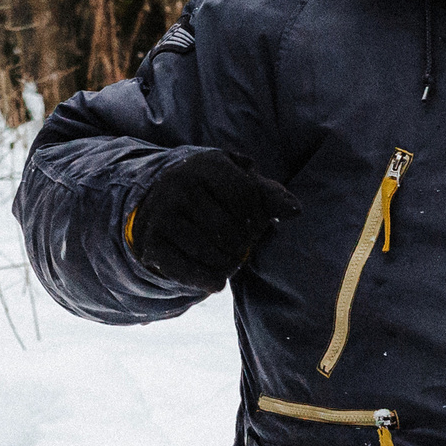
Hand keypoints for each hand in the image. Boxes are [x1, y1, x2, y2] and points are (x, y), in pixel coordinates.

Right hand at [128, 150, 299, 290]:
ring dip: (228, 264)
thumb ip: (269, 195)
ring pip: (209, 252)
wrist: (159, 203)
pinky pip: (185, 271)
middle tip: (242, 248)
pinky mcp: (150, 243)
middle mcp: (178, 184)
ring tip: (231, 261)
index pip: (245, 196)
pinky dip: (206, 280)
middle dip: (243, 245)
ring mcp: (161, 214)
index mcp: (206, 164)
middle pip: (228, 229)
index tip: (255, 225)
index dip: (257, 217)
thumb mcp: (240, 184)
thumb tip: (295, 210)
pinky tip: (217, 281)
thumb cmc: (213, 194)